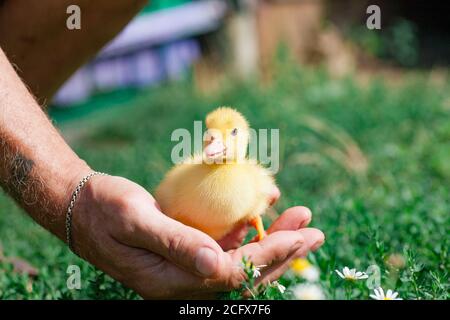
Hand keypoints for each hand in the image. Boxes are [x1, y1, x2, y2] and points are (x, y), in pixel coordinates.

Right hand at [72, 176, 324, 297]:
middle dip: (282, 253)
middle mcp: (182, 282)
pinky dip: (248, 235)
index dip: (270, 256)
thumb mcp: (135, 218)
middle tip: (314, 231)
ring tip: (299, 220)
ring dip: (271, 243)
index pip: (233, 275)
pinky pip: (224, 250)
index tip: (302, 235)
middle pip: (245, 275)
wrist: (82, 207)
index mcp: (170, 281)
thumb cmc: (104, 208)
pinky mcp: (185, 254)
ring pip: (239, 263)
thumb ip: (175, 242)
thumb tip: (216, 265)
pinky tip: (261, 218)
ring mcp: (185, 270)